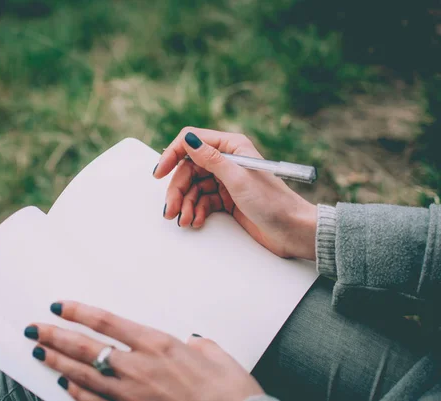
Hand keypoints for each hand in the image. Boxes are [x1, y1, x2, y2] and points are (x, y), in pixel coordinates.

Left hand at [25, 301, 263, 400]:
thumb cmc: (230, 390)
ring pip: (84, 374)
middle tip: (34, 328)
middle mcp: (138, 366)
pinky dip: (77, 393)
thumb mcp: (214, 354)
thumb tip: (191, 343)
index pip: (107, 322)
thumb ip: (196, 345)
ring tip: (39, 352)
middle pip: (86, 347)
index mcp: (158, 343)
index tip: (59, 305)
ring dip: (58, 362)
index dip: (79, 312)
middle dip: (56, 336)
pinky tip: (65, 384)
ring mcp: (132, 394)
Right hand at [153, 127, 316, 259]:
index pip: (192, 142)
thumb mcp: (238, 179)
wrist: (292, 231)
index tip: (160, 173)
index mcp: (231, 146)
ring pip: (193, 188)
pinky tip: (196, 221)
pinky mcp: (226, 199)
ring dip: (185, 204)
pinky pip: (201, 201)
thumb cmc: (273, 202)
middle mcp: (227, 160)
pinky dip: (195, 211)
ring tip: (185, 220)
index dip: (172, 155)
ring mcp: (225, 180)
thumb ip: (211, 159)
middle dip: (178, 190)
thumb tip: (189, 140)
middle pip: (188, 170)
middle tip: (170, 210)